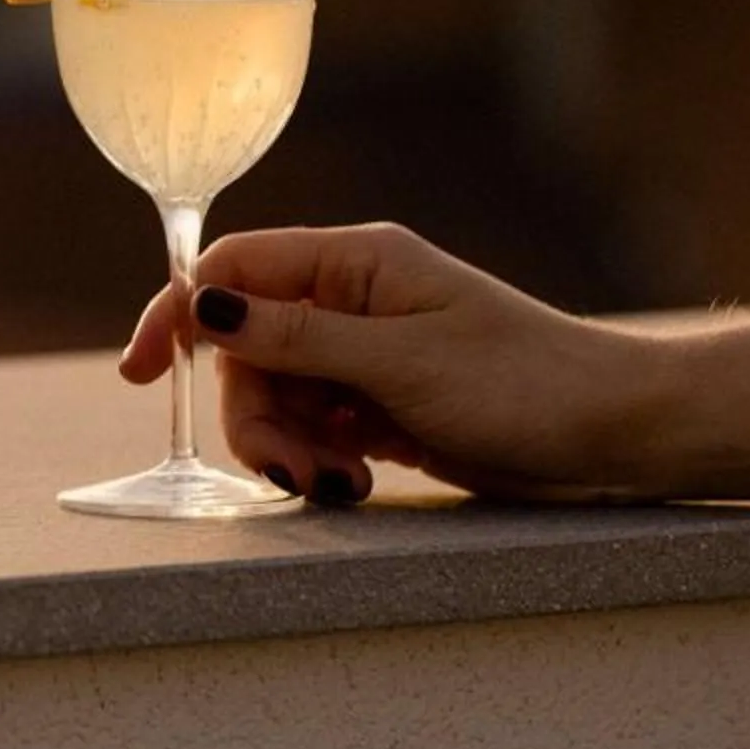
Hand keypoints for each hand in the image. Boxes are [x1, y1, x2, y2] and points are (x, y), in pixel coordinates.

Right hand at [119, 223, 679, 506]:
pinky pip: (312, 428)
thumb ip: (294, 337)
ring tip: (338, 486)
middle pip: (244, 349)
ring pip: (274, 397)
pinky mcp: (379, 405)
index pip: (234, 269)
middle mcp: (350, 300)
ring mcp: (364, 355)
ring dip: (288, 448)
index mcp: (355, 262)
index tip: (138, 374)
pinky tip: (355, 483)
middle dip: (253, 415)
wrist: (611, 433)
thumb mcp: (398, 362)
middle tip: (294, 471)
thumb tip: (202, 305)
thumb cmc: (522, 383)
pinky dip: (318, 460)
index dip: (178, 315)